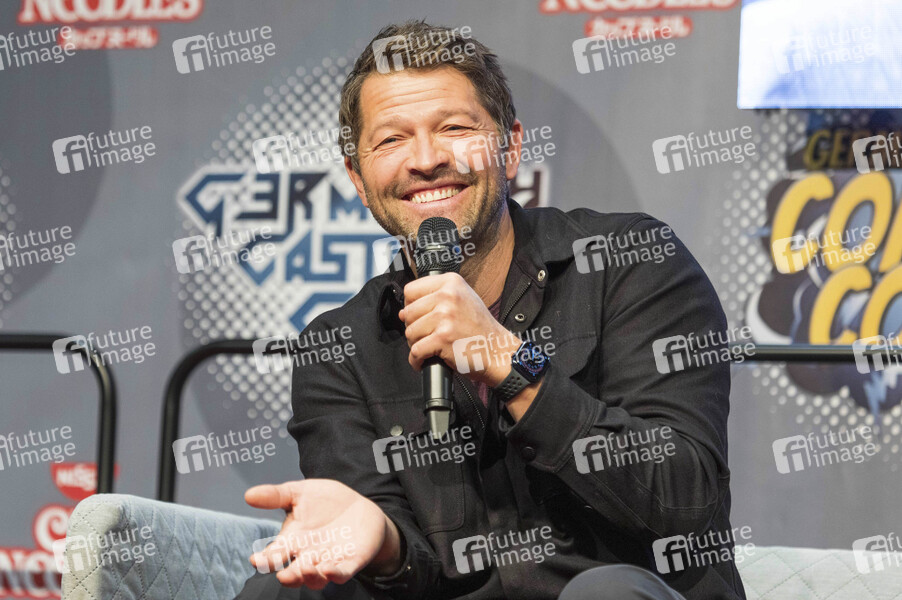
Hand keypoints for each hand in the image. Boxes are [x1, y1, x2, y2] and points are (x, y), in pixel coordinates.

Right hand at [245, 479, 401, 588]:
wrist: (358, 505)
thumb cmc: (324, 502)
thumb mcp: (299, 493)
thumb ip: (276, 495)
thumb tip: (248, 495)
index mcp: (292, 541)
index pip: (275, 555)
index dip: (265, 559)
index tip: (256, 559)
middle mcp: (308, 556)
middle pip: (294, 573)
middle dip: (289, 576)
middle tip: (282, 574)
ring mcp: (329, 561)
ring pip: (316, 578)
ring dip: (310, 577)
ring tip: (306, 569)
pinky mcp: (350, 562)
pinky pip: (342, 573)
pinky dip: (335, 574)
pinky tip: (329, 569)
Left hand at [400, 272, 519, 385]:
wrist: (498, 351)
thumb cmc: (481, 329)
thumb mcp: (463, 299)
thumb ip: (435, 299)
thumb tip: (403, 312)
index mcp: (451, 282)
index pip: (411, 290)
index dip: (410, 306)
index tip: (419, 316)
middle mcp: (448, 296)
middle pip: (408, 313)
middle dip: (413, 328)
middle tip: (426, 336)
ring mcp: (445, 316)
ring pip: (410, 332)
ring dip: (416, 344)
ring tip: (430, 347)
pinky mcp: (443, 338)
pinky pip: (416, 351)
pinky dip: (417, 360)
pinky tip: (425, 360)